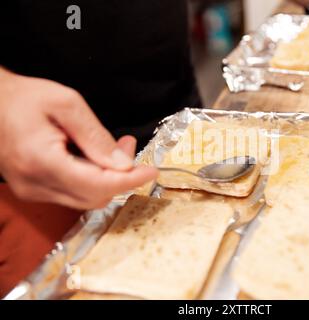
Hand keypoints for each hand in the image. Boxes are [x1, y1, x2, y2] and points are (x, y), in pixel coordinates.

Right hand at [0, 68, 157, 208]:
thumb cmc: (23, 97)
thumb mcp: (66, 104)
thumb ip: (96, 136)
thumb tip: (123, 164)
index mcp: (41, 161)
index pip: (97, 185)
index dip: (129, 180)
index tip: (150, 171)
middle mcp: (34, 184)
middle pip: (94, 197)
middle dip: (121, 176)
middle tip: (129, 147)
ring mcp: (32, 190)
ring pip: (85, 199)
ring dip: (108, 178)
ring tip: (115, 148)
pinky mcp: (33, 189)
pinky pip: (72, 194)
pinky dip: (91, 180)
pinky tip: (95, 157)